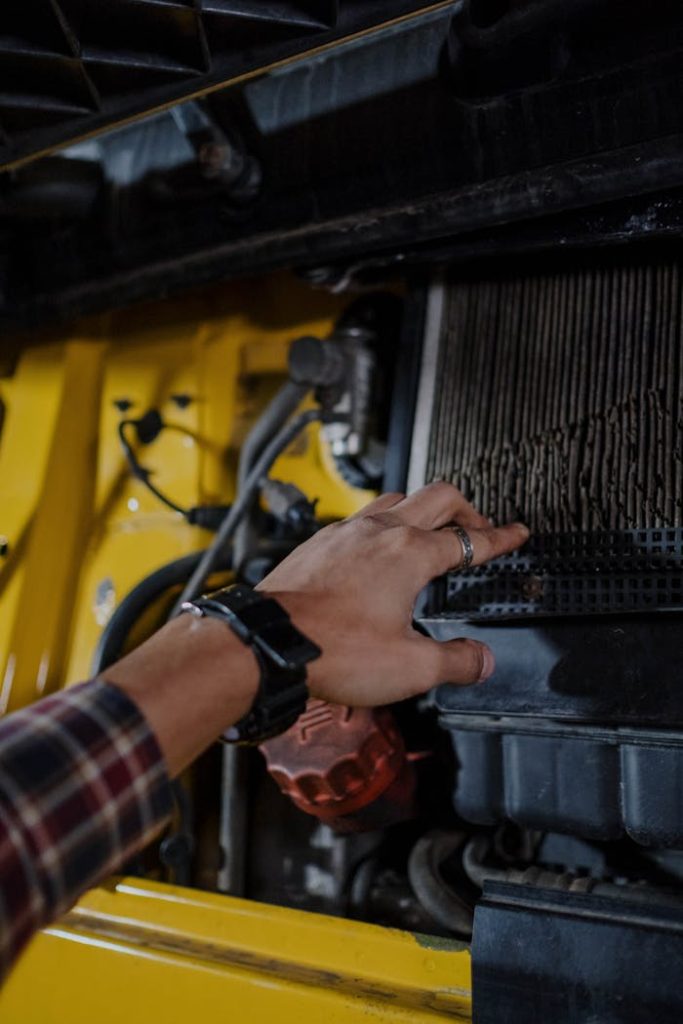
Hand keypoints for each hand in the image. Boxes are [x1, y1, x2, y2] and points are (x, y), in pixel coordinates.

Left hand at [257, 482, 528, 705]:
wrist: (268, 641)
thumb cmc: (334, 650)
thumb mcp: (410, 668)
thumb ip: (456, 662)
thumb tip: (481, 660)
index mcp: (411, 555)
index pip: (470, 541)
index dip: (501, 539)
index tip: (517, 533)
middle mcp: (381, 532)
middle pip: (438, 497)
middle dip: (467, 510)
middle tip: (479, 529)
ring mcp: (347, 532)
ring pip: (396, 499)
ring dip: (422, 510)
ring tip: (430, 532)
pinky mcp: (320, 542)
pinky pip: (361, 518)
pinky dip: (384, 524)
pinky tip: (377, 549)